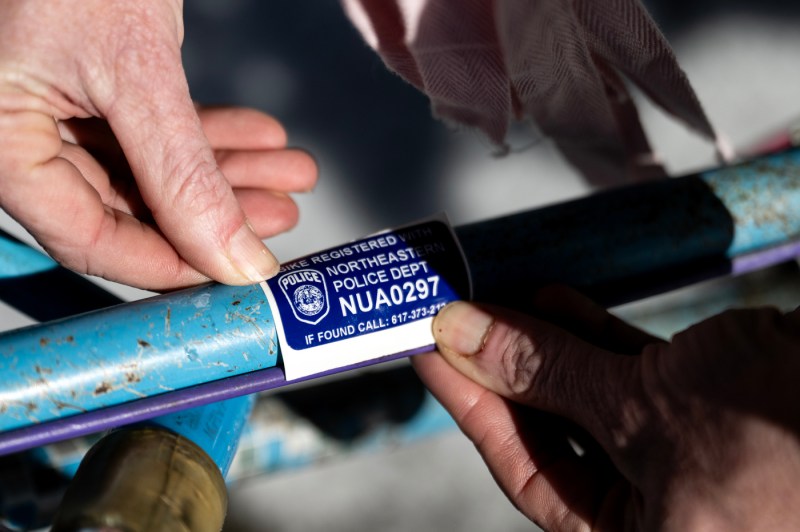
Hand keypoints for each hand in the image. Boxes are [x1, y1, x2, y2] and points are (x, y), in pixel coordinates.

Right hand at [0, 0, 316, 289]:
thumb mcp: (131, 68)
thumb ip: (181, 172)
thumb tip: (232, 257)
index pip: (89, 238)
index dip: (171, 262)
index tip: (238, 271)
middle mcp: (20, 132)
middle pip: (130, 205)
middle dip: (217, 210)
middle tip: (281, 215)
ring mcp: (55, 106)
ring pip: (150, 167)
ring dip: (225, 172)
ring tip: (289, 173)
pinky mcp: (90, 80)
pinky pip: (151, 125)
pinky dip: (207, 132)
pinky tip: (260, 135)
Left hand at [415, 286, 799, 530]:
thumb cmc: (785, 441)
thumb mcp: (644, 409)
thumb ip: (549, 373)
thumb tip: (462, 334)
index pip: (524, 470)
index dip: (470, 405)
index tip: (429, 350)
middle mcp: (658, 504)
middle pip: (552, 430)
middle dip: (503, 370)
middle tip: (454, 317)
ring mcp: (683, 450)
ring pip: (589, 395)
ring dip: (543, 346)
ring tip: (497, 300)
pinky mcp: (710, 400)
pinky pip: (632, 371)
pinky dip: (594, 334)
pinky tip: (555, 300)